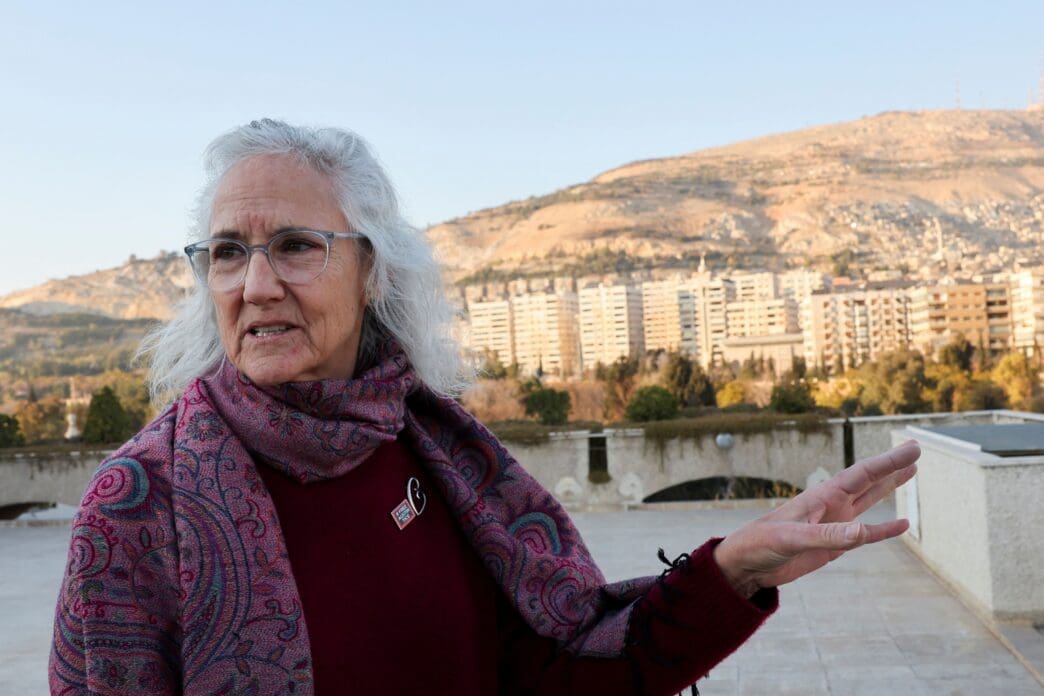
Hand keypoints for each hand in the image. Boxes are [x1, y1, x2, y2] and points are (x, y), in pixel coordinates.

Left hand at [712, 440, 919, 597]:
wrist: (746, 564)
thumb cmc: (761, 543)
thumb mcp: (791, 539)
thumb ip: (827, 536)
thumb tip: (862, 531)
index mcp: (822, 496)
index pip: (862, 474)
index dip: (888, 462)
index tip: (912, 449)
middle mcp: (832, 505)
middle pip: (869, 480)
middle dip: (892, 466)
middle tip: (916, 449)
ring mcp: (834, 523)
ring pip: (869, 500)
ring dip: (889, 487)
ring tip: (911, 472)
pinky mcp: (834, 545)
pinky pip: (866, 535)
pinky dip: (885, 530)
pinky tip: (903, 524)